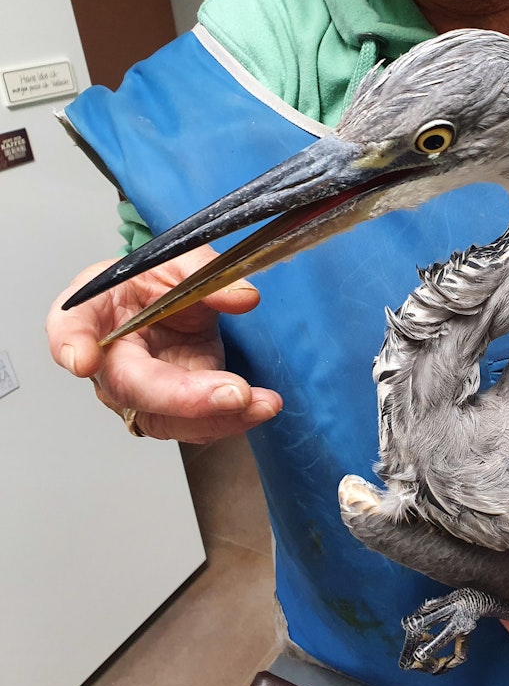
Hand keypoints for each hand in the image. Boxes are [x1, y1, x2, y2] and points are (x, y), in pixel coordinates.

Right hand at [46, 247, 281, 442]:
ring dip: (217, 417)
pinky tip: (261, 407)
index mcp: (92, 310)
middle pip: (131, 386)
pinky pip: (194, 425)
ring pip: (165, 418)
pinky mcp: (170, 409)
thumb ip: (205, 272)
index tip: (82, 359)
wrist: (164, 306)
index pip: (69, 326)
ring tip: (261, 403)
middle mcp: (107, 361)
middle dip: (183, 397)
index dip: (71, 343)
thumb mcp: (175, 260)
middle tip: (232, 393)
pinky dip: (231, 420)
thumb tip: (242, 296)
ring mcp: (138, 391)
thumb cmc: (151, 284)